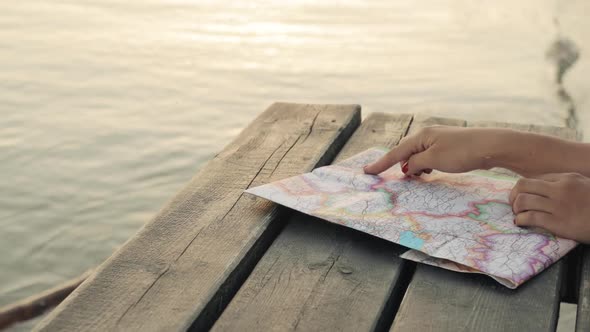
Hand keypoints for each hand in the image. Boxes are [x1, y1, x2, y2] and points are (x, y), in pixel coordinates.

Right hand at [363, 126, 500, 174]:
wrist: (492, 146)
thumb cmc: (462, 152)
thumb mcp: (434, 160)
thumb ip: (415, 164)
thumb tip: (407, 167)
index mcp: (421, 136)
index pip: (396, 153)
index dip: (381, 163)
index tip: (367, 171)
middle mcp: (428, 135)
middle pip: (406, 152)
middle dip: (398, 165)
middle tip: (392, 177)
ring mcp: (439, 140)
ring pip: (418, 155)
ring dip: (414, 167)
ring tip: (416, 178)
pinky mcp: (449, 146)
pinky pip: (429, 157)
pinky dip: (425, 166)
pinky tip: (429, 173)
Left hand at [510, 173, 589, 242]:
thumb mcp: (585, 185)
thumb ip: (568, 184)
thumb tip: (548, 188)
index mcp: (567, 178)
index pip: (534, 178)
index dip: (523, 188)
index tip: (520, 195)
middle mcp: (560, 189)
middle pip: (523, 185)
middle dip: (513, 195)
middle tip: (514, 205)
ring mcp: (558, 205)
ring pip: (522, 201)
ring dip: (515, 208)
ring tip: (517, 215)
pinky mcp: (557, 222)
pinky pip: (529, 217)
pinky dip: (520, 220)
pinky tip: (520, 223)